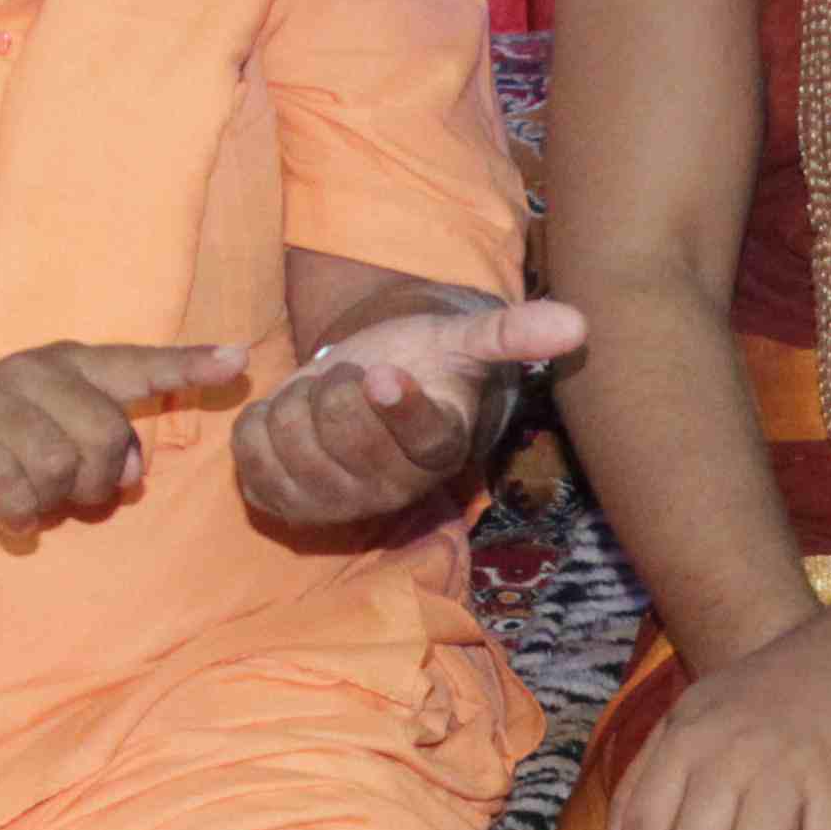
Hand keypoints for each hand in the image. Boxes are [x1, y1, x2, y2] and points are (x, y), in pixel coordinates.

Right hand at [0, 341, 243, 544]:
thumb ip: (102, 447)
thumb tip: (134, 471)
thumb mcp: (53, 446)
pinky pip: (17, 490)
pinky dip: (17, 515)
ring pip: (61, 466)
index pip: (137, 365)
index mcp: (66, 367)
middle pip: (107, 435)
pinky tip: (2, 513)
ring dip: (49, 500)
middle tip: (62, 492)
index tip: (239, 359)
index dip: (188, 365)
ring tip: (24, 495)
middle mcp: (33, 372)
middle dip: (94, 481)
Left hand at [234, 297, 584, 532]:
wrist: (362, 391)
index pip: (419, 437)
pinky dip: (256, 425)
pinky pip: (250, 458)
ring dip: (293, 402)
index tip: (383, 372)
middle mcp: (391, 489)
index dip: (396, 407)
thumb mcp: (462, 341)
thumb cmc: (419, 362)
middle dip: (334, 383)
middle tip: (348, 377)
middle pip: (342, 429)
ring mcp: (335, 504)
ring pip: (290, 439)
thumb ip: (512, 334)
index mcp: (438, 450)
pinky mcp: (285, 506)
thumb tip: (579, 323)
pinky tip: (282, 419)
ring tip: (317, 400)